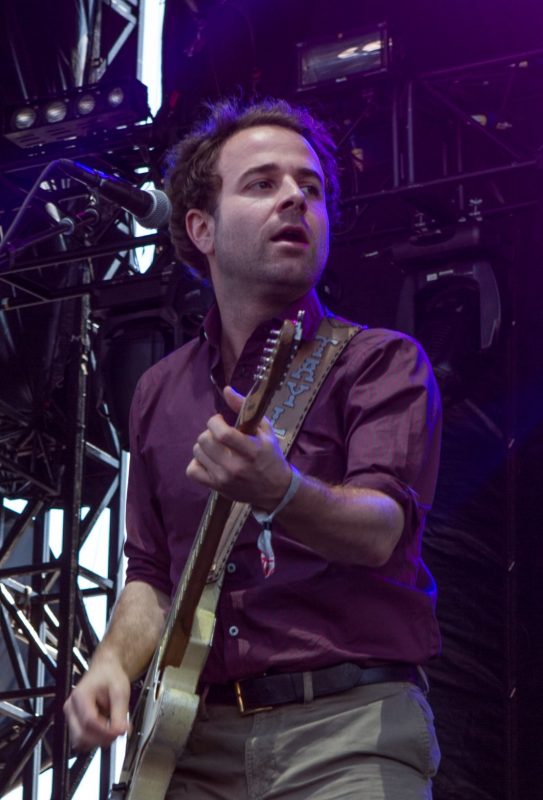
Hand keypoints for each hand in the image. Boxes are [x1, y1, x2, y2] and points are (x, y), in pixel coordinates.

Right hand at [63, 653, 130, 750]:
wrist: (105, 671)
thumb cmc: (110, 676)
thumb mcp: (120, 690)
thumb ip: (120, 713)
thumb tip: (121, 732)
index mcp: (80, 696)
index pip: (89, 721)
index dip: (105, 731)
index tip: (120, 732)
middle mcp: (71, 708)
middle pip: (81, 735)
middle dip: (102, 738)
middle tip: (118, 733)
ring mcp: (70, 716)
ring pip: (80, 741)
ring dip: (97, 740)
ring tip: (112, 729)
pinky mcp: (73, 723)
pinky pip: (81, 739)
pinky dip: (94, 739)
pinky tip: (104, 730)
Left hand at [186, 386, 290, 509]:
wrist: (275, 489)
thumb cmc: (271, 456)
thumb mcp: (266, 429)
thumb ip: (245, 408)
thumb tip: (226, 389)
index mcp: (251, 450)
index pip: (222, 433)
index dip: (215, 422)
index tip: (221, 421)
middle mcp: (235, 466)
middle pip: (204, 440)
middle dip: (209, 432)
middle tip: (220, 435)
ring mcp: (223, 479)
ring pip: (197, 452)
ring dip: (204, 446)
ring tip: (216, 447)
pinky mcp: (216, 487)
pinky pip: (192, 471)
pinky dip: (197, 462)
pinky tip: (209, 460)